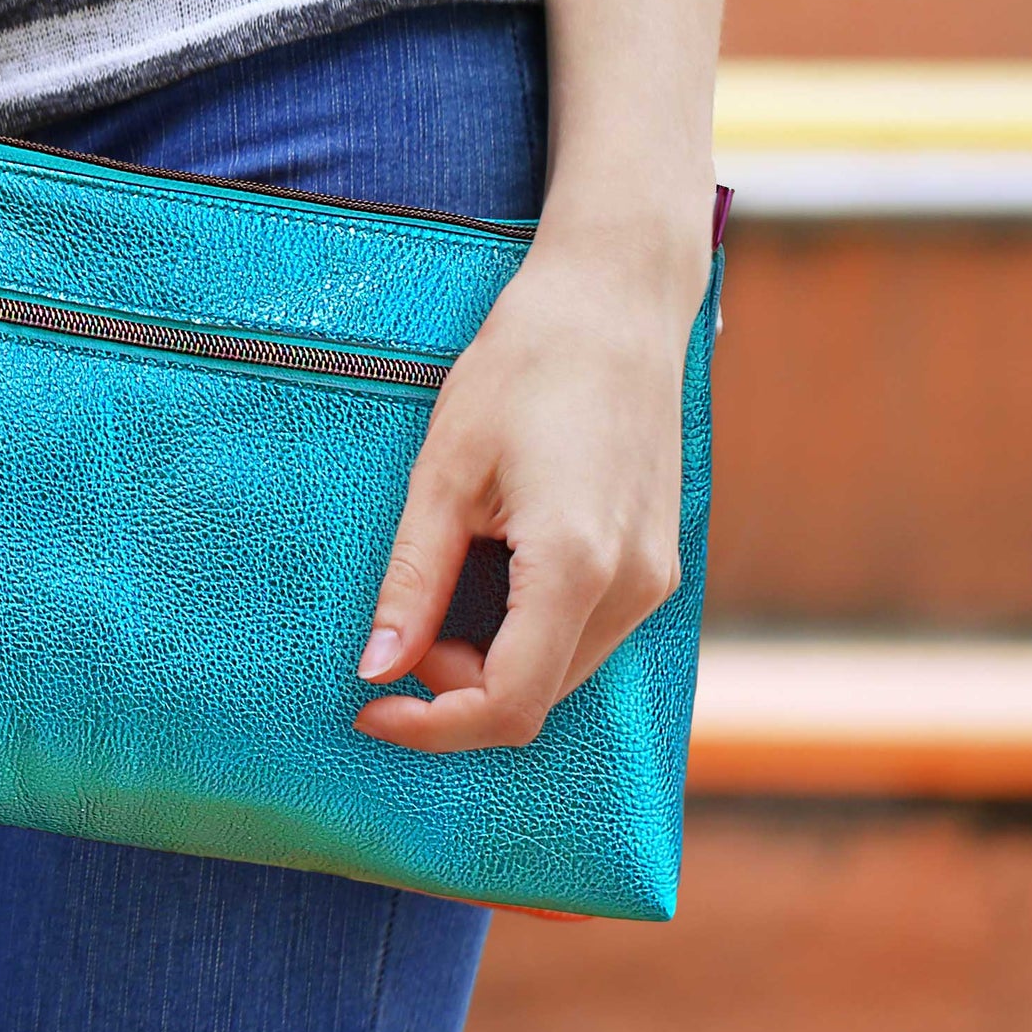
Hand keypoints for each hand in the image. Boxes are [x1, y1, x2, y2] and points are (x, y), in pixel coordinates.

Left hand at [352, 230, 704, 751]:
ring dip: (492, 659)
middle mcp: (635, 586)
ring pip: (563, 671)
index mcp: (577, 565)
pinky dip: (529, 631)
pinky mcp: (659, 562)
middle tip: (404, 621)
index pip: (509, 703)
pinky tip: (493, 569)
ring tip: (449, 578)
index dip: (435, 726)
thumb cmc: (523, 368)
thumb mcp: (443, 473)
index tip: (372, 708)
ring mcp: (657, 578)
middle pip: (537, 698)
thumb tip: (377, 668)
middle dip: (456, 685)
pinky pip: (588, 633)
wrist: (616, 305)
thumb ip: (414, 581)